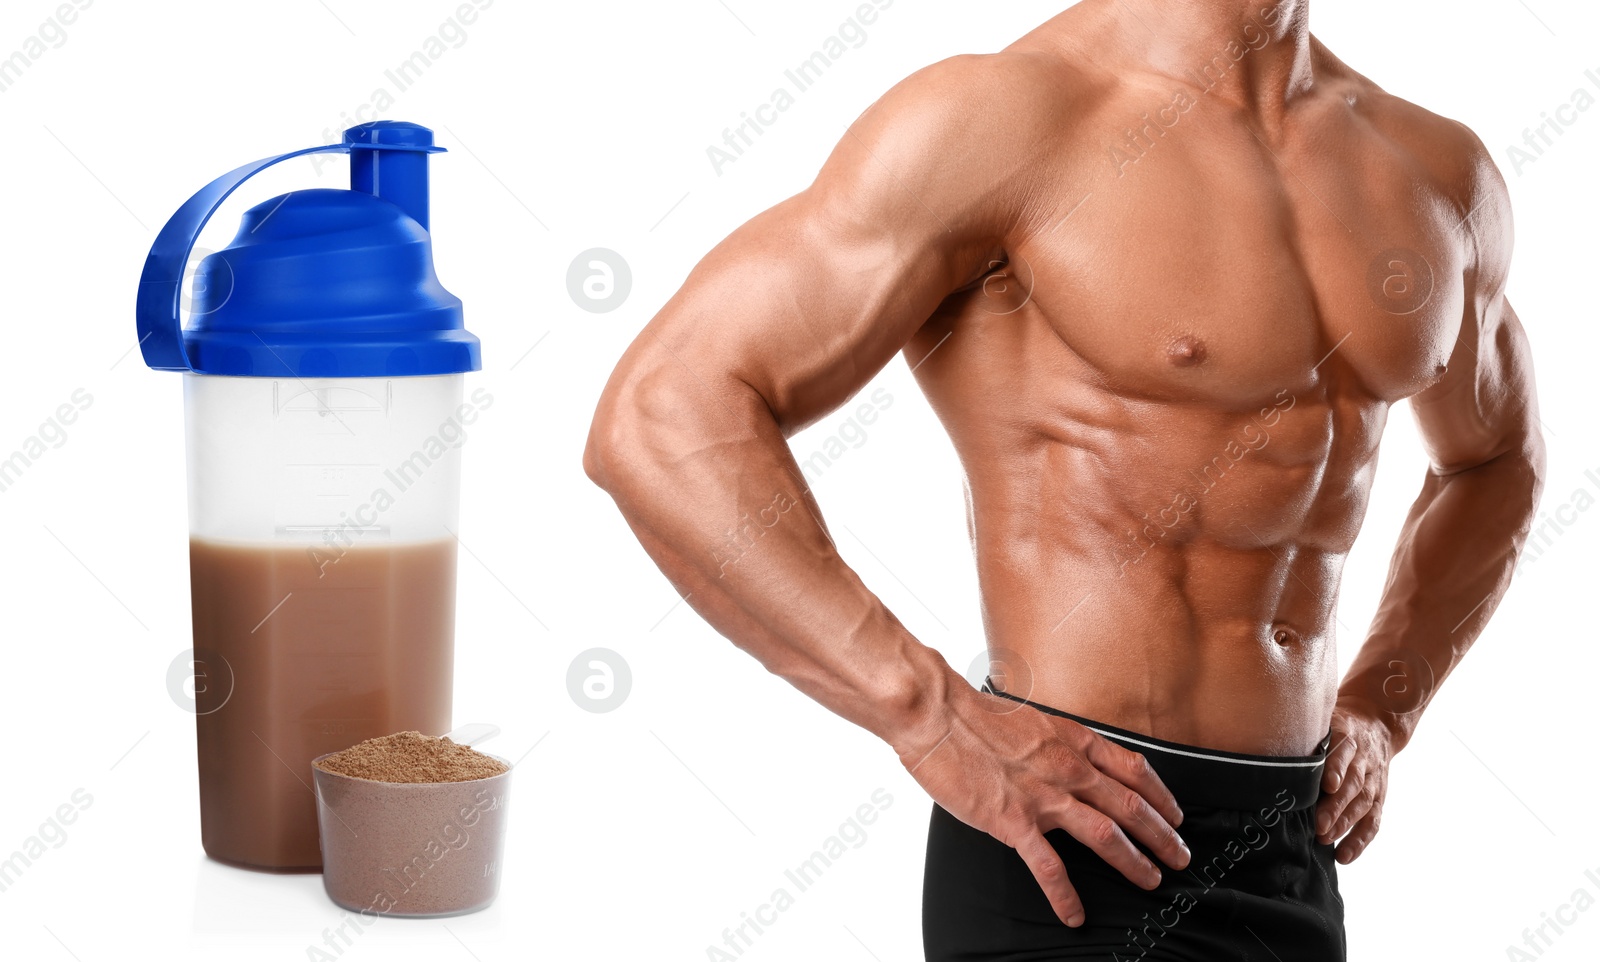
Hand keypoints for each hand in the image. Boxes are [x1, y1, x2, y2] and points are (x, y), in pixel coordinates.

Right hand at [895, 684, 1189, 926]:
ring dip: (1134, 861)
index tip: (1175, 814)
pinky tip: (1074, 914)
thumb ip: (1054, 743)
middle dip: (1162, 835)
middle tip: (1181, 856)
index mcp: (1072, 740)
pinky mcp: (1014, 821)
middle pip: (1130, 806)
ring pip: (1105, 834)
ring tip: (1151, 880)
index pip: (1132, 769)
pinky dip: (1065, 895)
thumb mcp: (1031, 720)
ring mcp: (1044, 796)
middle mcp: (1067, 768)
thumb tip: (1064, 759)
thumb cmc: (972, 714)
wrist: (937, 714)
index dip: (1161, 795)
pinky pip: (1048, 866)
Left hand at [1314, 698, 1397, 862]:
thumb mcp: (1325, 720)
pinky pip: (1373, 821)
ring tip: (1326, 838)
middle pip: (1354, 783)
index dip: (1337, 768)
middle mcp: (1364, 758)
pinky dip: (1360, 840)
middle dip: (1337, 805)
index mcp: (1348, 735)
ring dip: (1345, 824)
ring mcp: (1374, 779)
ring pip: (1364, 803)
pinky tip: (1345, 855)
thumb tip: (1269, 746)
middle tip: (1319, 823)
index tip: (1328, 785)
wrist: (1376, 724)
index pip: (1345, 751)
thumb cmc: (1337, 726)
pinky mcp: (1379, 797)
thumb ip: (1306, 733)